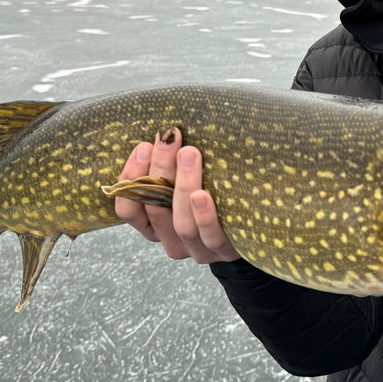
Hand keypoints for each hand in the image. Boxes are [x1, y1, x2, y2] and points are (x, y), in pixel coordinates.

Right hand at [114, 128, 240, 263]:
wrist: (254, 231)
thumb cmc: (214, 197)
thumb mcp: (187, 185)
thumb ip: (173, 169)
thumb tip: (166, 129)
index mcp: (154, 227)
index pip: (129, 210)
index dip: (130, 179)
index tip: (143, 146)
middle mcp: (171, 241)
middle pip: (155, 209)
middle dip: (159, 170)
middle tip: (169, 138)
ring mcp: (196, 250)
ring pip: (182, 224)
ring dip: (183, 186)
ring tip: (189, 154)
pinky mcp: (223, 252)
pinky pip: (210, 237)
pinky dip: (204, 216)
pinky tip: (203, 195)